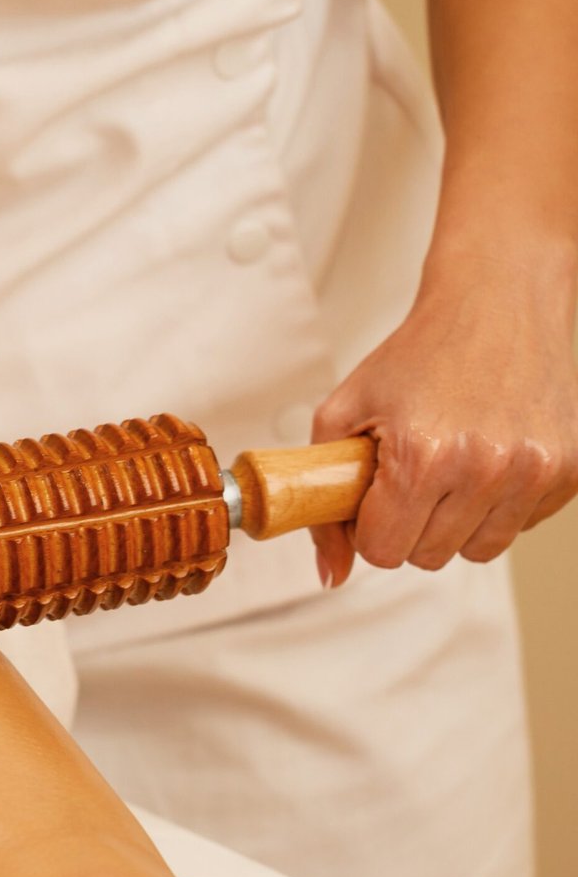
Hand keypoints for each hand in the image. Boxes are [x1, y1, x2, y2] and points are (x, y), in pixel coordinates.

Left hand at [311, 258, 577, 586]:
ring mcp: (536, 470)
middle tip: (410, 476)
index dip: (370, 526)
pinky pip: (522, 526)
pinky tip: (489, 458)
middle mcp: (487, 468)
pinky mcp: (573, 469)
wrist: (497, 301)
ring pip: (479, 550)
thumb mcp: (343, 414)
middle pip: (429, 556)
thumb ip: (324, 499)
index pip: (384, 551)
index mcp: (424, 456)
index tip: (374, 497)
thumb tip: (332, 575)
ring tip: (450, 467)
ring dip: (456, 521)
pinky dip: (500, 505)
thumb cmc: (417, 354)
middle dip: (410, 524)